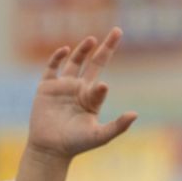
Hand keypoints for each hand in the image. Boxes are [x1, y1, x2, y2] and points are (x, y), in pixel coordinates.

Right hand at [26, 29, 136, 161]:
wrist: (50, 149)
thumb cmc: (76, 144)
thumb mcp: (100, 136)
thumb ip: (118, 126)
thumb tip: (135, 114)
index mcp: (92, 99)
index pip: (100, 85)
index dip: (100, 86)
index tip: (101, 88)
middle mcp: (79, 89)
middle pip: (94, 63)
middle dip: (106, 48)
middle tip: (118, 31)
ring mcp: (62, 86)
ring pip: (74, 62)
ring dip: (83, 50)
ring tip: (92, 40)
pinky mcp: (46, 87)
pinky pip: (52, 68)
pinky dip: (57, 58)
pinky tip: (65, 50)